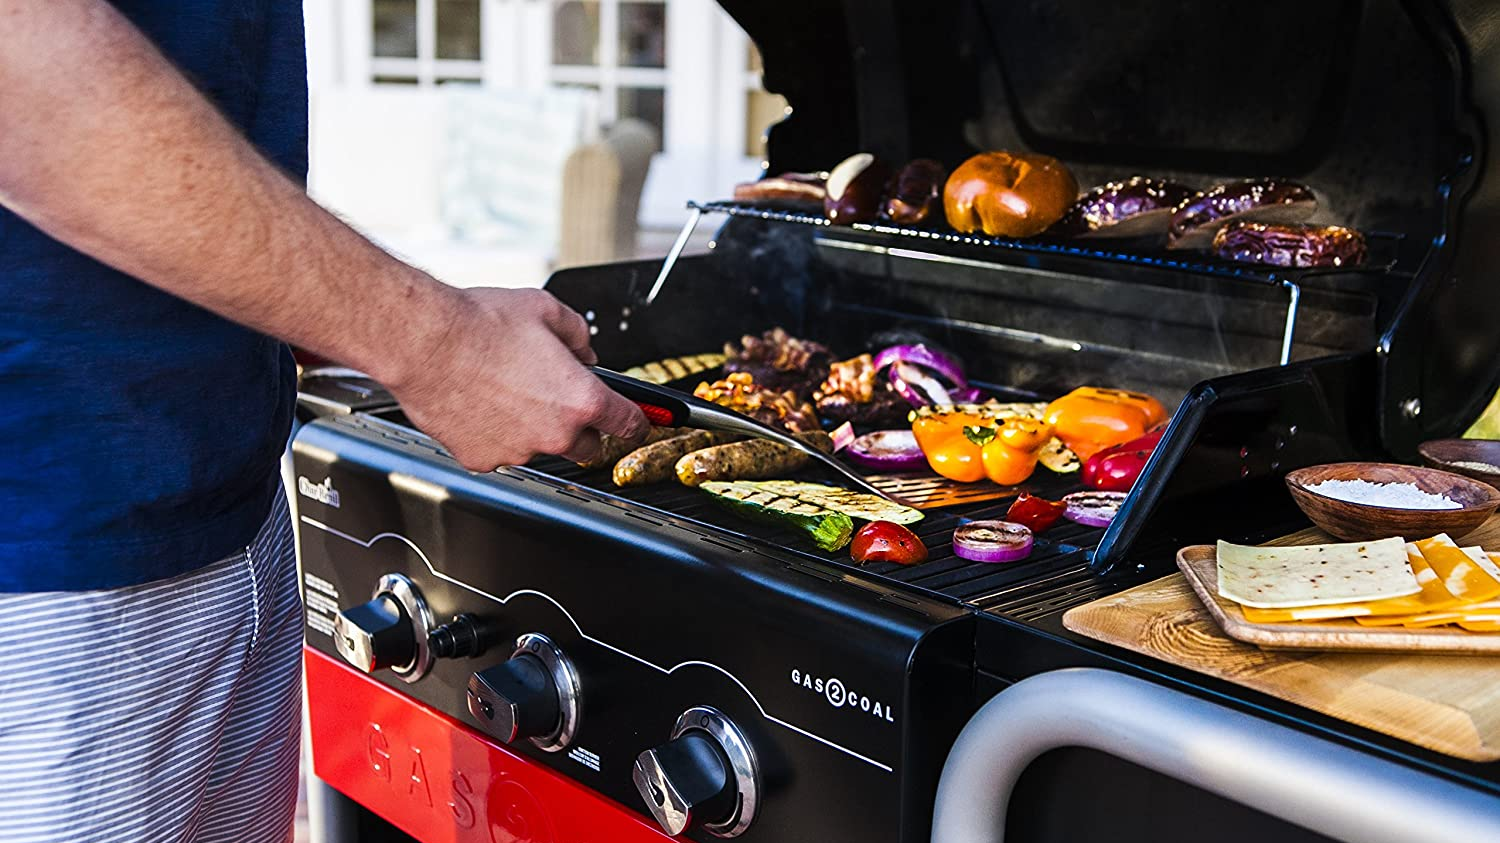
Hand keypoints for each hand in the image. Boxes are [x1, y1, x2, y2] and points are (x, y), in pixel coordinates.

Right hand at [386, 287, 648, 469]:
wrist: (425, 341)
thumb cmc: (480, 324)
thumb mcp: (547, 311)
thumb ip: (579, 335)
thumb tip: (586, 351)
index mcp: (581, 399)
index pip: (629, 425)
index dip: (636, 422)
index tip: (637, 422)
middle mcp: (554, 433)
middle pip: (587, 446)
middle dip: (582, 427)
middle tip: (558, 399)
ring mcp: (517, 451)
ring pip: (540, 448)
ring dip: (534, 428)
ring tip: (507, 391)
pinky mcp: (482, 459)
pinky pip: (500, 452)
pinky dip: (497, 435)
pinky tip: (482, 404)